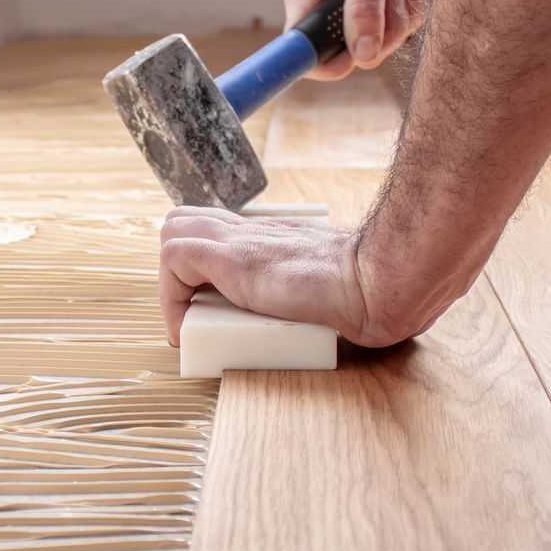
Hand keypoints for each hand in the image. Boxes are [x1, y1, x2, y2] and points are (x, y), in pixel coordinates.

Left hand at [160, 199, 495, 349]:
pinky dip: (169, 297)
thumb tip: (360, 320)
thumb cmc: (373, 292)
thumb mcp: (342, 288)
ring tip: (188, 320)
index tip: (206, 308)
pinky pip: (174, 259)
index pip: (220, 229)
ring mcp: (243, 240)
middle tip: (191, 310)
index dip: (203, 262)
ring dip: (171, 279)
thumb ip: (335, 289)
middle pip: (189, 220)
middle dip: (178, 266)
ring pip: (175, 231)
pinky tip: (185, 329)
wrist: (380, 283)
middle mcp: (256, 232)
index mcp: (277, 239)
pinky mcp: (233, 256)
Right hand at [283, 0, 429, 80]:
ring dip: (406, 12)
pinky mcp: (377, 11)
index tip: (361, 50)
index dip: (329, 66)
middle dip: (387, 29)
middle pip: (356, 55)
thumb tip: (364, 54)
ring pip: (384, 43)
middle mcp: (327, 16)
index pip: (304, 57)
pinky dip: (415, 5)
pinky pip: (401, 28)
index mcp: (308, 4)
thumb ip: (364, 6)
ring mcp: (353, 15)